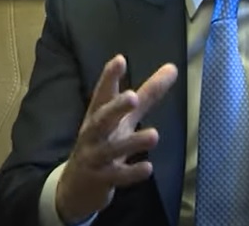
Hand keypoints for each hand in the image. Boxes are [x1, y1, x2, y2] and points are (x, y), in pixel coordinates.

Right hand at [55, 54, 177, 222]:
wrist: (75, 188)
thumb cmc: (104, 143)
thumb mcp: (124, 119)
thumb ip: (148, 95)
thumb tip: (172, 68)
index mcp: (99, 115)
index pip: (102, 94)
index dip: (109, 77)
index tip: (119, 59)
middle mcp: (94, 134)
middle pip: (102, 119)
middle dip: (116, 107)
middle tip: (132, 97)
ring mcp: (96, 158)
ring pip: (112, 149)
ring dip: (132, 142)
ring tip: (154, 135)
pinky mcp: (101, 180)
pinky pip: (117, 177)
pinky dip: (131, 173)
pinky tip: (148, 168)